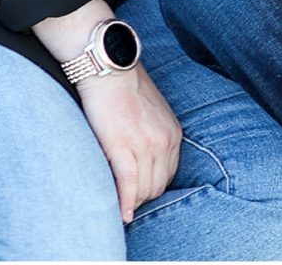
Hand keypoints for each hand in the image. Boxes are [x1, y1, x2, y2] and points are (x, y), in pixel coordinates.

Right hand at [77, 65, 182, 222]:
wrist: (109, 66)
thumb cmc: (124, 86)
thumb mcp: (150, 110)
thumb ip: (152, 133)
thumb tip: (143, 154)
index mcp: (172, 132)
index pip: (168, 174)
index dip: (152, 187)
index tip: (138, 192)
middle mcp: (165, 141)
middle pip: (157, 186)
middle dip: (142, 198)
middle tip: (125, 201)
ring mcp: (146, 145)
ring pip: (144, 190)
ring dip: (132, 202)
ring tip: (118, 205)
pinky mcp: (123, 147)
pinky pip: (128, 185)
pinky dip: (124, 203)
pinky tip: (121, 214)